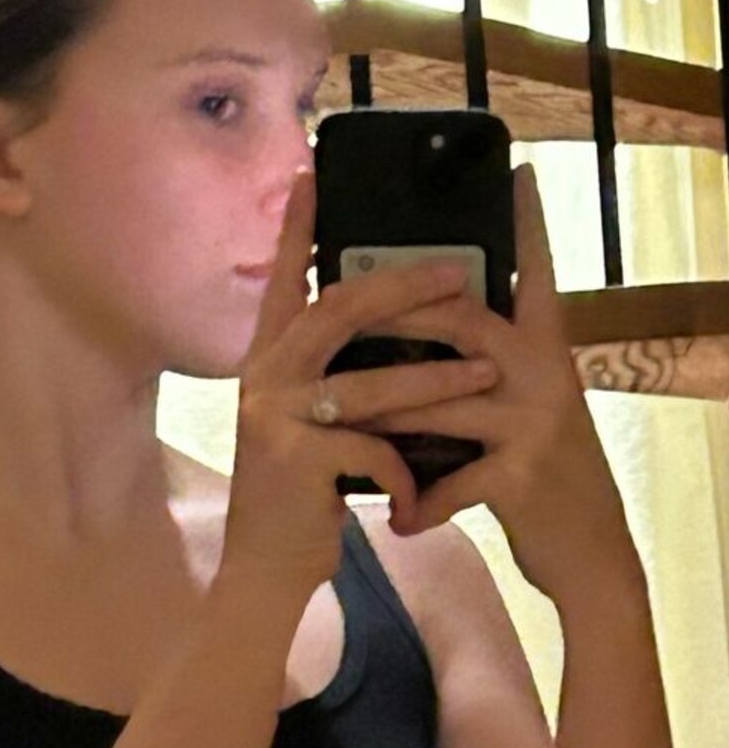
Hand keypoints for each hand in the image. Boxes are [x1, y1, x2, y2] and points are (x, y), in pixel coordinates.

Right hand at [221, 169, 497, 596]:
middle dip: (405, 288)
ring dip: (435, 382)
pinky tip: (414, 499)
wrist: (265, 572)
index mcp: (266, 361)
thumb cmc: (301, 498)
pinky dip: (404, 472)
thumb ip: (331, 380)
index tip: (312, 174)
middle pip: (338, 309)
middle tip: (458, 272)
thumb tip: (387, 330)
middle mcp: (263, 378)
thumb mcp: (309, 428)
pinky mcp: (296, 462)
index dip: (295, 228)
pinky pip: (373, 448)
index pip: (284, 281)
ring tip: (485, 377)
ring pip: (370, 383)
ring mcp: (275, 417)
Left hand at [373, 165, 635, 603]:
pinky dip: (417, 501)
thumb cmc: (544, 481)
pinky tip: (395, 518)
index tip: (513, 171)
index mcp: (546, 352)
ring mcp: (533, 424)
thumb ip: (491, 372)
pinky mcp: (521, 478)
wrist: (592, 554)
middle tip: (337, 298)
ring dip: (381, 414)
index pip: (536, 272)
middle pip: (463, 321)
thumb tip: (432, 333)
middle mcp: (544, 376)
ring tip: (331, 418)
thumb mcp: (528, 411)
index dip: (526, 224)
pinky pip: (451, 481)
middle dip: (396, 311)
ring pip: (440, 401)